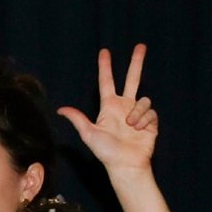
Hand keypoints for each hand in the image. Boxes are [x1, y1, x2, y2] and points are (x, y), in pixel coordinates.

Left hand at [58, 45, 159, 174]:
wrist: (126, 165)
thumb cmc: (106, 152)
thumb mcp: (89, 134)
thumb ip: (77, 119)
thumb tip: (60, 110)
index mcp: (109, 107)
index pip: (107, 82)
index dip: (105, 67)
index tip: (104, 52)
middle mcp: (124, 106)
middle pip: (132, 79)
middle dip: (136, 62)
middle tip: (140, 46)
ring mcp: (138, 113)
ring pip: (143, 100)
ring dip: (137, 112)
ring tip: (131, 126)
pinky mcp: (150, 121)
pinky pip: (150, 112)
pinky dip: (145, 120)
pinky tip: (140, 130)